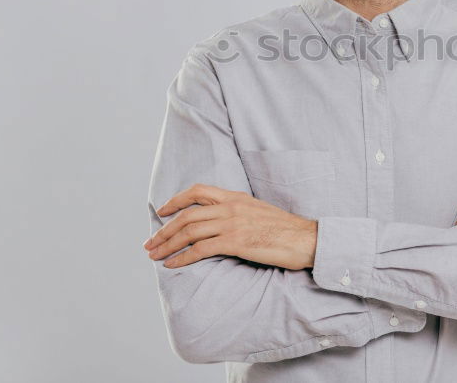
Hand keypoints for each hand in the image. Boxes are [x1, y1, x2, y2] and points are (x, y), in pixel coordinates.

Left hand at [143, 184, 318, 269]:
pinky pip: (201, 249)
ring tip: (155, 255)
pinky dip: (183, 258)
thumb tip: (219, 222)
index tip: (162, 211)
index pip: (198, 192)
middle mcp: (231, 207)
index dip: (175, 200)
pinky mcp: (236, 242)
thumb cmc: (285, 230)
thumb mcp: (258, 212)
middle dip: (164, 229)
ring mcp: (233, 224)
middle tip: (150, 243)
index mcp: (236, 197)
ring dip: (168, 244)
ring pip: (189, 231)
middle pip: (187, 215)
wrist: (306, 239)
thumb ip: (238, 212)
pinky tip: (173, 264)